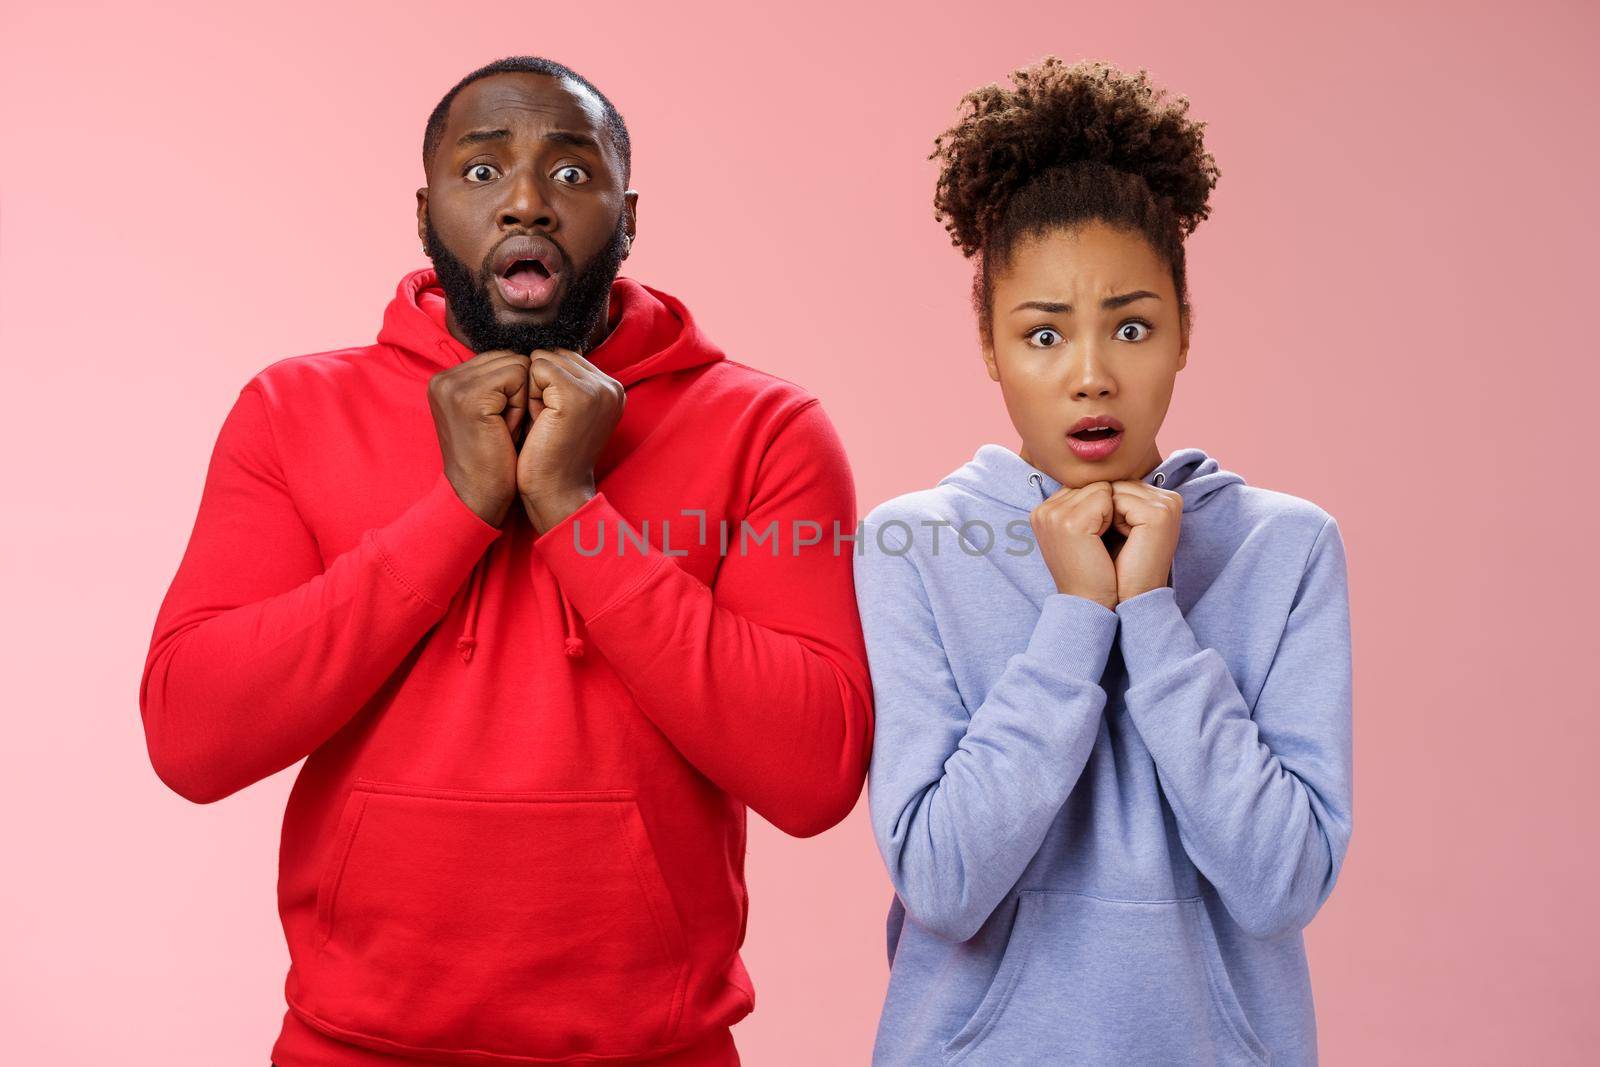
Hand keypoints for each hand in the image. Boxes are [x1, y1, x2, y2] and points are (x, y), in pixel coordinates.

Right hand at [427, 350, 531, 525]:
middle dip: (517, 392)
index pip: (499, 358)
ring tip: (502, 429)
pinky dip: (520, 406)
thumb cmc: (494, 458)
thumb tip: (534, 354)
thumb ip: (497, 381)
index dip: (512, 390)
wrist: (478, 497)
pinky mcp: (470, 397)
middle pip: (509, 357)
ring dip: (520, 399)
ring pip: (517, 365)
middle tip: (501, 428)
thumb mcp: (491, 412)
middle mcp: (443, 378)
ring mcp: (453, 386)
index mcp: (445, 380)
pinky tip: (505, 430)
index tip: (497, 423)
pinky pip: (518, 378)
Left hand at [517, 348, 624, 533]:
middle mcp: (612, 385)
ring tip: (545, 422)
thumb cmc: (551, 456)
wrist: (556, 493)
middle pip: (555, 354)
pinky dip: (529, 393)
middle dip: (540, 384)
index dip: (548, 385)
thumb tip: (541, 351)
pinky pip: (536, 367)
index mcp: (613, 389)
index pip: (566, 357)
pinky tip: (539, 421)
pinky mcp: (577, 394)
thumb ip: (564, 381)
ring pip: (544, 359)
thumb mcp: (565, 412)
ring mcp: (597, 389)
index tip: (556, 419)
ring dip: (533, 389)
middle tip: (549, 423)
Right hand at [1031, 481, 1118, 611]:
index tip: (1098, 534)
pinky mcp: (1069, 522)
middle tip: (1101, 540)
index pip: (1082, 485)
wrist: (1091, 603)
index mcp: (1043, 512)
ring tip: (1100, 541)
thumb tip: (1107, 479)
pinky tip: (1103, 541)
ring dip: (1111, 512)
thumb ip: (1085, 505)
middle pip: (1091, 483)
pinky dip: (1114, 517)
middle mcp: (1043, 511)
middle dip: (1106, 507)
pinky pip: (1105, 497)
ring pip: (1100, 487)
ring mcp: (1053, 515)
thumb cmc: (1094, 571)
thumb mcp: (1083, 533)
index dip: (1100, 506)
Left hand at [1109, 480, 1182, 600]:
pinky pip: (1116, 500)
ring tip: (1112, 540)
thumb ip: (1110, 497)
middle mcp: (1169, 498)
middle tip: (1104, 538)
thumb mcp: (1113, 525)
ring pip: (1113, 489)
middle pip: (1115, 482)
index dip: (1100, 505)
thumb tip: (1087, 472)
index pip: (1118, 482)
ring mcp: (1167, 505)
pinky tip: (1117, 540)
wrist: (1123, 598)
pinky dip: (1107, 520)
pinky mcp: (1159, 515)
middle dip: (1099, 507)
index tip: (1100, 532)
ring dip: (1101, 514)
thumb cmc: (1113, 566)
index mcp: (1161, 499)